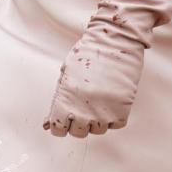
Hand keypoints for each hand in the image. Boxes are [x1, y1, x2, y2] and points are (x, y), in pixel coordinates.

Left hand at [44, 0, 171, 139]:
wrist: (115, 39)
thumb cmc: (88, 53)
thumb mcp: (66, 73)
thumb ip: (59, 99)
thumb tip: (49, 122)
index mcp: (65, 100)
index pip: (58, 130)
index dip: (60, 126)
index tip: (65, 119)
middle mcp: (83, 109)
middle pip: (78, 132)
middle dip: (78, 123)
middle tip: (83, 108)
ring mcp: (104, 111)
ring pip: (98, 130)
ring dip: (97, 120)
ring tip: (98, 102)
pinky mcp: (123, 108)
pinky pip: (116, 124)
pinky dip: (113, 117)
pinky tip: (110, 102)